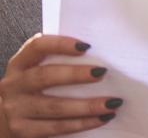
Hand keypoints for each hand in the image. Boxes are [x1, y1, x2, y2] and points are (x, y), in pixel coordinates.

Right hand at [0, 34, 122, 137]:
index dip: (60, 44)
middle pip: (45, 76)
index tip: (86, 46)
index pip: (37, 46)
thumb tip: (99, 55)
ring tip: (112, 103)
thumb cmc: (33, 89)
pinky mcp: (23, 131)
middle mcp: (14, 85)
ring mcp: (16, 109)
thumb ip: (57, 61)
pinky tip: (101, 118)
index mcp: (20, 64)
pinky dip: (82, 123)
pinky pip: (57, 127)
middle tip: (102, 72)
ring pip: (54, 106)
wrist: (6, 120)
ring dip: (87, 106)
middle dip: (76, 75)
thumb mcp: (36, 71)